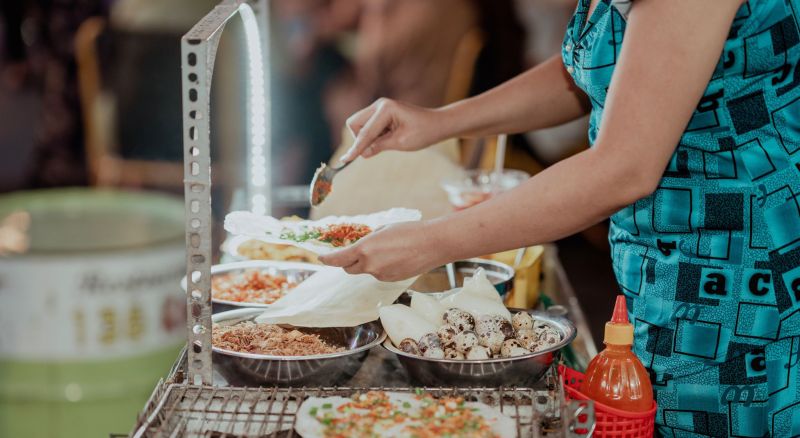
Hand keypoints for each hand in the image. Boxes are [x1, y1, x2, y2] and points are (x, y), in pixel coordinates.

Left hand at [318, 221, 444, 281]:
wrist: (433, 244)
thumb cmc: (409, 231)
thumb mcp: (383, 230)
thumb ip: (368, 240)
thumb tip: (362, 246)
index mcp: (364, 249)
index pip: (338, 259)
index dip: (328, 259)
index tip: (321, 258)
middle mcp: (370, 265)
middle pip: (349, 269)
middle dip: (348, 262)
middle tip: (352, 253)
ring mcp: (381, 275)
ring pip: (366, 271)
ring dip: (369, 263)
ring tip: (388, 249)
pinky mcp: (391, 280)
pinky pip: (379, 274)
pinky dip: (382, 267)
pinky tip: (396, 257)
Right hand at [339, 98, 445, 162]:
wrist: (438, 124)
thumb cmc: (424, 132)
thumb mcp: (401, 143)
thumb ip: (379, 146)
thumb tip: (362, 153)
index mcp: (385, 109)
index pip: (364, 133)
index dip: (355, 149)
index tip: (345, 161)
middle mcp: (379, 104)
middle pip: (354, 124)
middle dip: (359, 139)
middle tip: (377, 148)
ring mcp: (380, 107)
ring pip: (359, 126)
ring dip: (368, 138)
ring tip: (389, 142)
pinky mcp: (381, 113)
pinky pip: (368, 126)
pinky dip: (373, 136)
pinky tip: (390, 137)